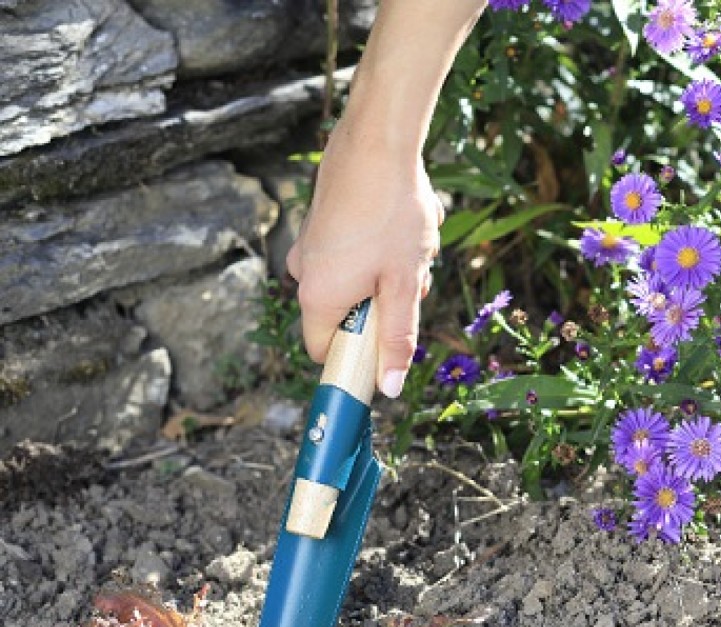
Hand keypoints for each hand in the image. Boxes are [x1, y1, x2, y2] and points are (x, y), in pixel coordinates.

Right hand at [286, 119, 443, 398]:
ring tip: (407, 247)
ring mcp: (310, 245)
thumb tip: (389, 387)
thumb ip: (398, 338)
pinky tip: (396, 225)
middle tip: (408, 280)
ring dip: (384, 276)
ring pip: (352, 283)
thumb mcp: (404, 284)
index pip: (325, 351)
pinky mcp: (321, 223)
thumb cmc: (393, 213)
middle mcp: (304, 273)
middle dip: (380, 307)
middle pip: (344, 316)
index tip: (385, 342)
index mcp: (318, 297)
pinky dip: (375, 251)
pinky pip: (350, 255)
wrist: (377, 138)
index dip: (356, 355)